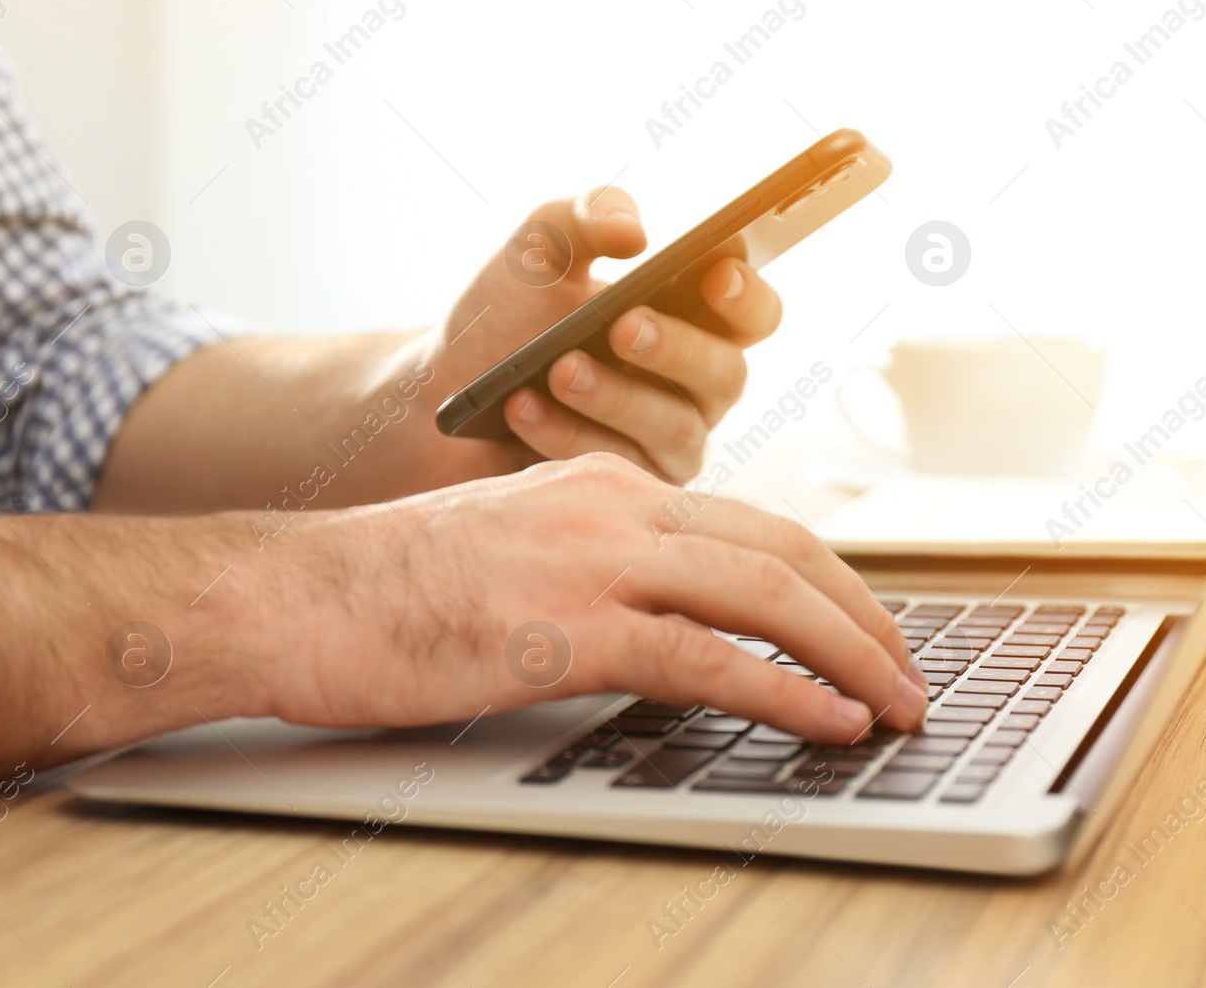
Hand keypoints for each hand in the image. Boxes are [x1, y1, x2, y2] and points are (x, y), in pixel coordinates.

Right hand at [272, 454, 929, 743]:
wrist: (293, 595)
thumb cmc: (392, 587)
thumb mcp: (521, 554)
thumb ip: (605, 570)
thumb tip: (677, 624)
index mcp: (609, 485)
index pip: (755, 524)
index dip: (831, 579)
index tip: (870, 628)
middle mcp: (616, 505)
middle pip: (785, 548)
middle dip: (867, 614)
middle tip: (912, 671)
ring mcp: (593, 559)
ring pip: (764, 592)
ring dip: (849, 652)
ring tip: (897, 703)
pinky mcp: (566, 627)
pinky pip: (705, 655)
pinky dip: (783, 689)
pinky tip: (828, 720)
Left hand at [412, 188, 782, 484]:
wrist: (444, 385)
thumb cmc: (508, 312)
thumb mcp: (541, 245)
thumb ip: (588, 215)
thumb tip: (634, 231)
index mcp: (695, 320)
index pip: (755, 313)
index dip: (747, 297)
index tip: (714, 274)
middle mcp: (695, 386)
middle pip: (726, 375)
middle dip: (677, 350)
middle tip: (623, 326)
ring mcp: (665, 443)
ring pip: (675, 431)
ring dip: (616, 397)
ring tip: (558, 369)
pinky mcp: (626, 490)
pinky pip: (617, 469)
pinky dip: (566, 434)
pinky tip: (522, 407)